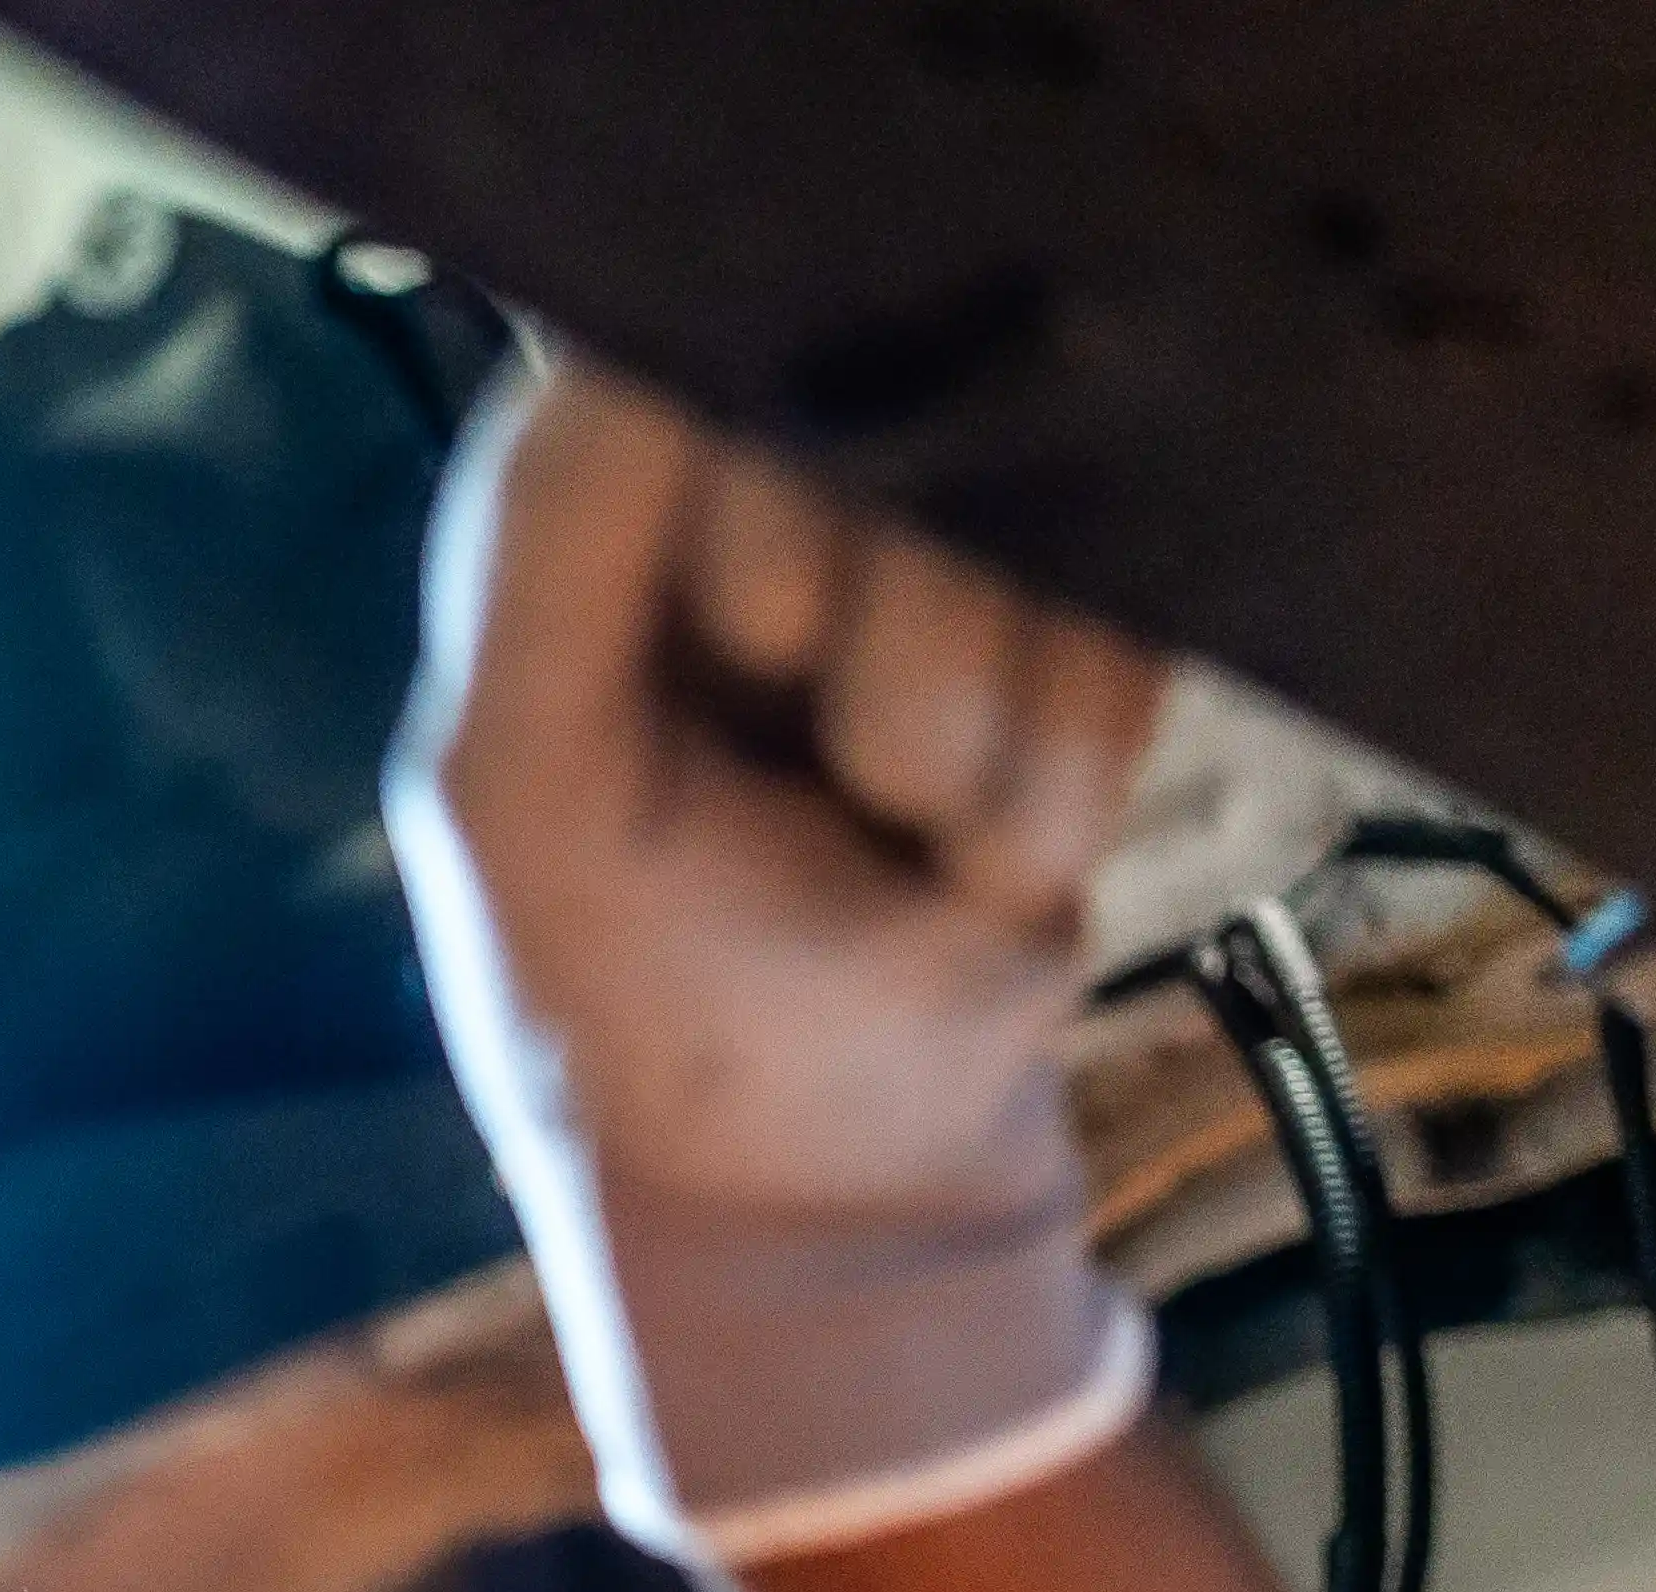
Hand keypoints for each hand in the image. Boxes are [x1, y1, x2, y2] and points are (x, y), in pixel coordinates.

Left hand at [391, 357, 1169, 1555]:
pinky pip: (1127, 628)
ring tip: (910, 852)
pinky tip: (986, 869)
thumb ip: (556, 538)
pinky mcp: (1080, 640)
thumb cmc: (638, 1011)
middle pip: (898, 430)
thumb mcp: (528, 786)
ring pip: (1033, 533)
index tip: (765, 641)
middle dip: (892, 653)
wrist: (833, 1202)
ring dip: (986, 742)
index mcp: (594, 520)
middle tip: (841, 791)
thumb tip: (651, 326)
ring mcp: (941, 560)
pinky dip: (1064, 779)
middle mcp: (765, 498)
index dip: (758, 492)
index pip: (697, 355)